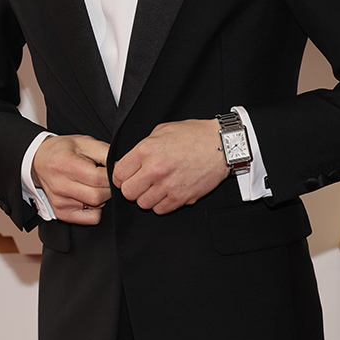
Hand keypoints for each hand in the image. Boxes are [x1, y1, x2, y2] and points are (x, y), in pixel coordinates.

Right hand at [32, 134, 110, 223]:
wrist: (39, 161)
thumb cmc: (64, 150)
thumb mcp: (84, 141)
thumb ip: (103, 151)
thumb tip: (119, 164)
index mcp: (65, 164)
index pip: (97, 178)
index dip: (112, 175)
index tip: (114, 169)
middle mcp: (60, 186)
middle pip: (98, 196)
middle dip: (110, 188)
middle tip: (108, 179)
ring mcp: (60, 202)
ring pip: (96, 208)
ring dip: (104, 197)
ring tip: (97, 185)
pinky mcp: (62, 214)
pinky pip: (91, 219)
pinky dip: (97, 209)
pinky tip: (90, 196)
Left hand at [112, 119, 227, 214]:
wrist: (220, 145)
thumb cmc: (193, 135)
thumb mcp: (162, 130)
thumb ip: (143, 146)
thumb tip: (129, 161)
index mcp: (146, 150)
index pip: (118, 173)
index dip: (121, 175)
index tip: (126, 175)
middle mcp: (155, 169)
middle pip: (127, 192)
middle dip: (131, 188)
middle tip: (140, 183)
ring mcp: (168, 185)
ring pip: (143, 204)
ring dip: (147, 197)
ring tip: (156, 187)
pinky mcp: (181, 197)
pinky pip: (160, 209)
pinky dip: (161, 203)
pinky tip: (167, 192)